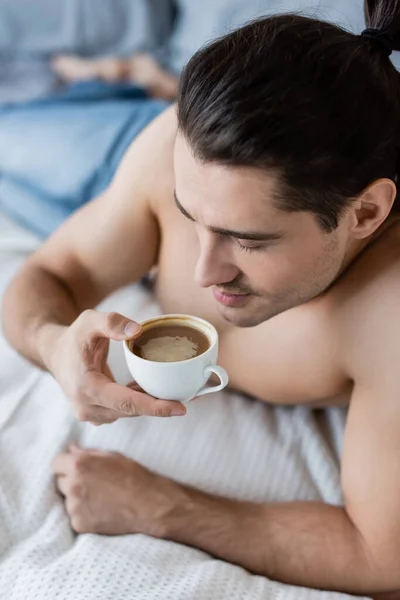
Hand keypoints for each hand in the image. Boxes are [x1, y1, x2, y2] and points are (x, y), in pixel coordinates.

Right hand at [41, 309, 185, 423]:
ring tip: (177, 392)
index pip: (126, 402)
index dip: (155, 407)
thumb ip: (111, 322)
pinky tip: (156, 390)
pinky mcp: (97, 413)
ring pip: (130, 411)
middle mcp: (87, 408)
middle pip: (132, 410)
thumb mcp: (89, 321)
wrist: (55, 354)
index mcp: (86, 388)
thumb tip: (138, 330)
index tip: (181, 408)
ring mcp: (91, 414)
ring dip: (150, 402)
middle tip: (191, 397)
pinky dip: (141, 400)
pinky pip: (125, 409)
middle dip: (160, 405)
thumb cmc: (74, 336)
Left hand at [53, 444, 176, 534]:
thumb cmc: (133, 476)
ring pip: (68, 500)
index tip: (75, 468)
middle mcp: (73, 485)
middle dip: (72, 480)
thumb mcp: (112, 456)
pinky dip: (84, 514)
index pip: (56, 463)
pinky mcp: (79, 524)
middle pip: (60, 481)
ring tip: (100, 497)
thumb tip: (71, 449)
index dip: (65, 465)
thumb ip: (87, 452)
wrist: (148, 505)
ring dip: (77, 498)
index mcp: (79, 464)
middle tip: (93, 483)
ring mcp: (74, 507)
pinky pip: (75, 516)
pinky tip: (101, 510)